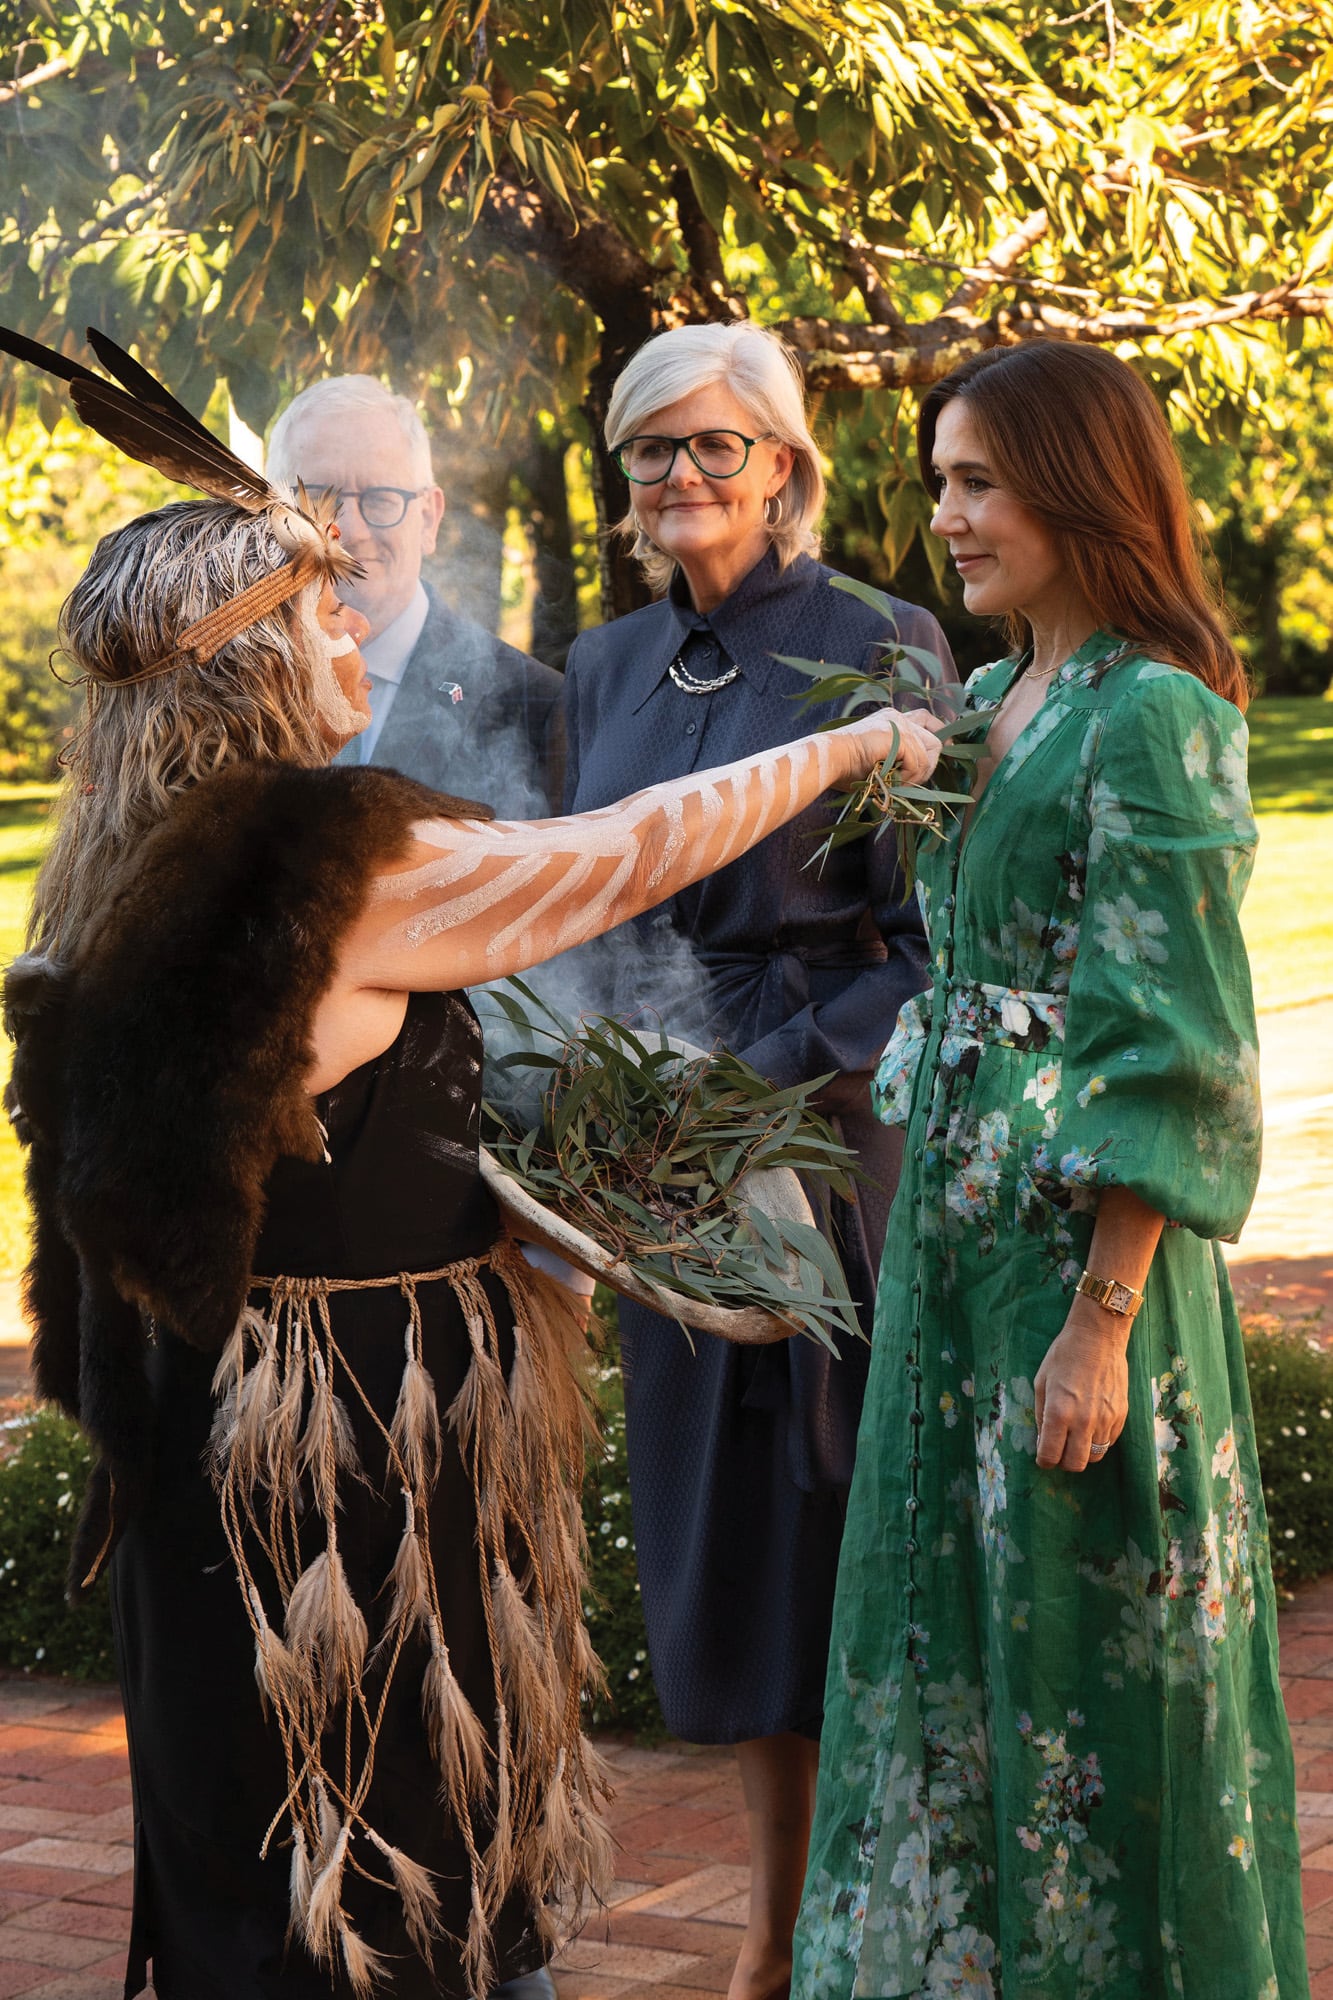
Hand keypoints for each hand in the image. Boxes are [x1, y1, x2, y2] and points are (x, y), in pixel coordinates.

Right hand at [841, 707, 941, 786]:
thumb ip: (898, 758)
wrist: (830, 759)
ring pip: (930, 752)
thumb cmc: (844, 766)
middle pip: (934, 736)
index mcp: (890, 719)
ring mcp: (899, 725)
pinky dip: (910, 777)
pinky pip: (918, 762)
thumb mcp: (878, 759)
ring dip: (918, 775)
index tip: (946, 749)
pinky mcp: (899, 736)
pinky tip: (894, 782)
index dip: (939, 733)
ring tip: (899, 785)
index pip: (925, 719)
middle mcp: (898, 717)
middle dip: (931, 762)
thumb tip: (918, 774)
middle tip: (916, 780)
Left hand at [1034, 1299, 1129, 1472]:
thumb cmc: (1064, 1356)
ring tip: (1076, 1437)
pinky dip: (1098, 1441)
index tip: (1043, 1458)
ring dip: (1083, 1452)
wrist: (1098, 1338)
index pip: (1051, 1455)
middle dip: (1064, 1462)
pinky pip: (1110, 1442)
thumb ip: (1041, 1415)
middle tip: (1059, 1450)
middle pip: (1076, 1464)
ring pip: (1095, 1456)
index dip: (1044, 1461)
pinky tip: (1091, 1425)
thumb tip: (1043, 1440)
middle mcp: (1084, 1421)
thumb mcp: (1041, 1382)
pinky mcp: (1121, 1415)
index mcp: (1059, 1412)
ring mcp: (1106, 1420)